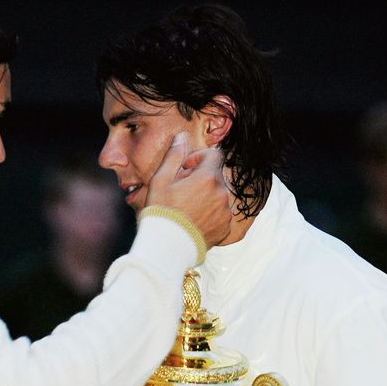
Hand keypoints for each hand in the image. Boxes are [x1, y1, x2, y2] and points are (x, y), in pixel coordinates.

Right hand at [144, 133, 232, 247]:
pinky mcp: (226, 228)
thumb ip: (174, 156)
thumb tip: (181, 137)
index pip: (214, 155)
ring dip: (207, 196)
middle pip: (216, 176)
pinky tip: (194, 220)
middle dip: (202, 178)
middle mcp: (221, 193)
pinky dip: (211, 213)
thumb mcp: (160, 181)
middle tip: (182, 190)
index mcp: (207, 178)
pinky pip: (222, 213)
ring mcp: (225, 212)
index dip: (198, 158)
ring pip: (219, 194)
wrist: (167, 248)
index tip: (186, 168)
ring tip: (187, 208)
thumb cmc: (161, 213)